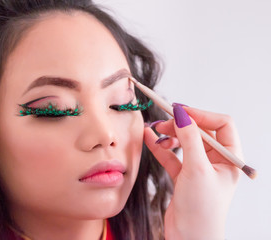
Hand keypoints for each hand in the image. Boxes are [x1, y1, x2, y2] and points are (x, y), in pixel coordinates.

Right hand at [144, 104, 241, 239]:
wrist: (189, 238)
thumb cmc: (202, 210)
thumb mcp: (197, 169)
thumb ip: (189, 138)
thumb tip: (181, 113)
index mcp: (230, 158)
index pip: (221, 124)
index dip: (200, 115)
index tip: (179, 110)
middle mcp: (216, 161)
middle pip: (199, 132)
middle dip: (180, 125)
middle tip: (162, 122)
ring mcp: (199, 168)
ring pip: (184, 142)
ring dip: (169, 135)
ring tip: (154, 132)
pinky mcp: (183, 176)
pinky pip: (172, 155)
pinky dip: (160, 147)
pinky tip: (149, 139)